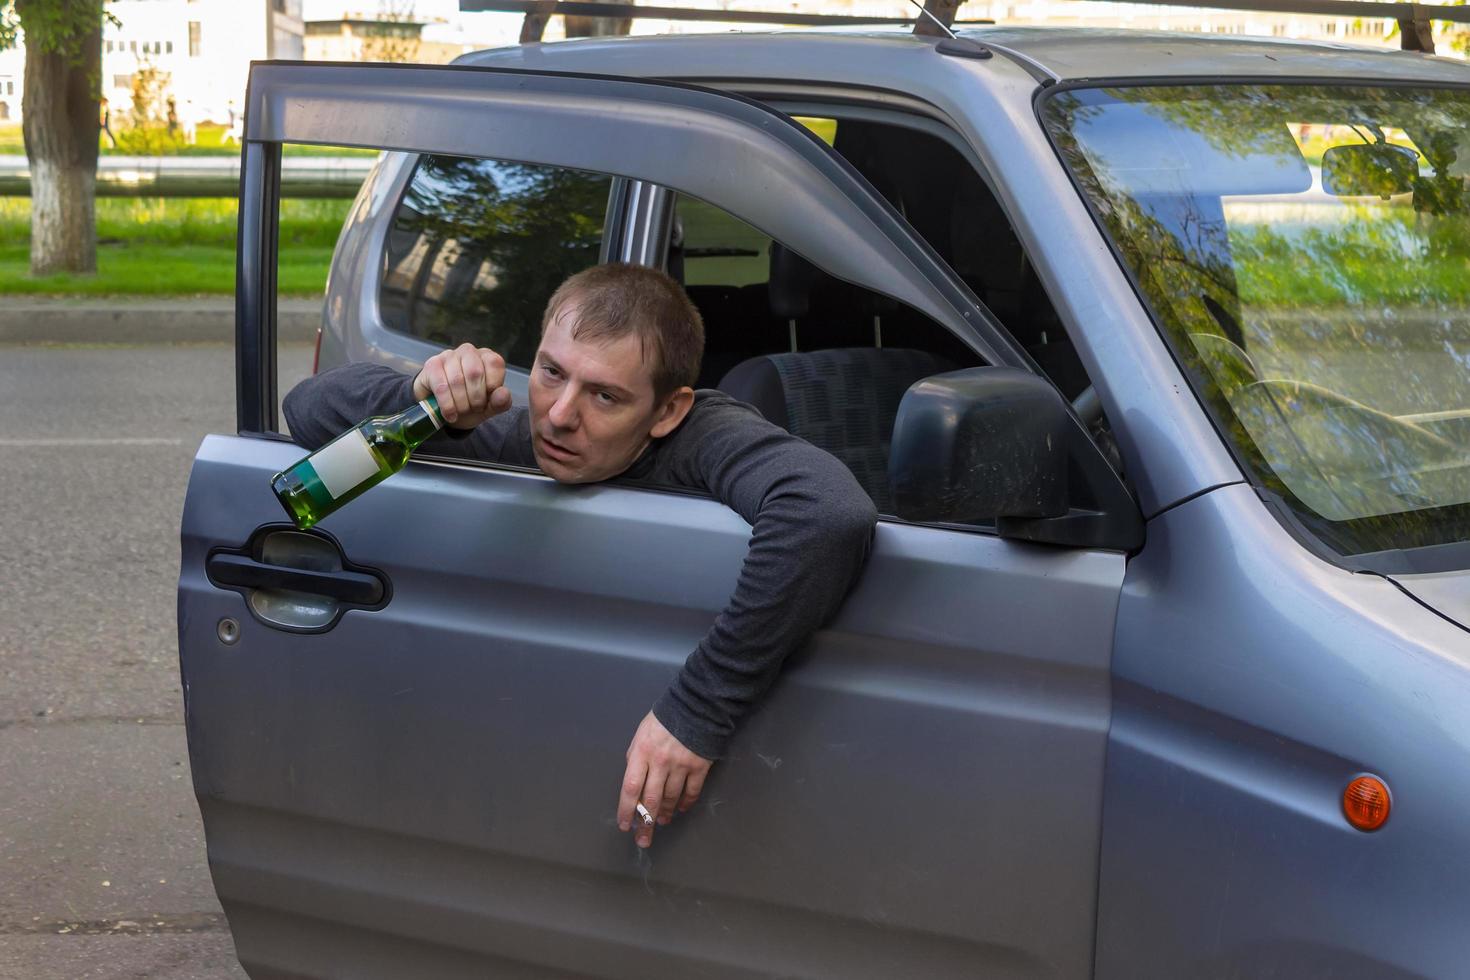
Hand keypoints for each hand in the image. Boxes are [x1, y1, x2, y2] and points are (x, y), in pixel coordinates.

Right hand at [412, 343, 511, 429]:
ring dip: (461, 403)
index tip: (488, 400)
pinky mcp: (432, 365)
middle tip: (474, 409)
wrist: (443, 411)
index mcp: (487, 357)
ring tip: (461, 412)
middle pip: (475, 373)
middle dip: (476, 398)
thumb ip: (500, 402)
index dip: (492, 386)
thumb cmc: (469, 404)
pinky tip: (450, 414)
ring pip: (457, 380)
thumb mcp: (489, 407)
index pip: (495, 363)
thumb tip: (503, 394)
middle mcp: (468, 351)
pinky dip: (447, 405)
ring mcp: (448, 356)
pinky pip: (441, 387)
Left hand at [617, 711, 711, 848]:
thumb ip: (636, 757)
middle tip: (643, 840)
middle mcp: (659, 762)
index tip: (625, 826)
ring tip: (662, 821)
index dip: (627, 810)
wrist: (695, 705)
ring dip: (665, 813)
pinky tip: (680, 809)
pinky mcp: (699, 766)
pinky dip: (685, 803)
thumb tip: (635, 782)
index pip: (630, 788)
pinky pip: (691, 791)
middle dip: (646, 823)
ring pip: (670, 798)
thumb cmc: (663, 719)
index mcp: (641, 753)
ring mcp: (680, 765)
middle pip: (651, 800)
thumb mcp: (641, 734)